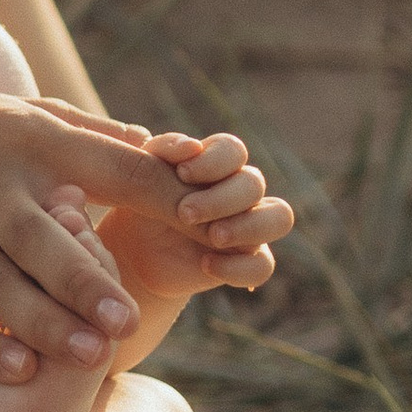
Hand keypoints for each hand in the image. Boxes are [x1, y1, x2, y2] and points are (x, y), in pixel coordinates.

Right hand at [0, 91, 229, 384]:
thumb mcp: (14, 115)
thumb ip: (89, 134)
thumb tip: (163, 148)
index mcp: (28, 142)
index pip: (105, 166)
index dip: (158, 193)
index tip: (209, 225)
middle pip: (41, 239)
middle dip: (84, 282)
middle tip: (129, 323)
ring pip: (0, 284)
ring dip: (45, 322)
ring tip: (93, 357)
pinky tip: (20, 371)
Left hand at [107, 127, 289, 299]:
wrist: (132, 249)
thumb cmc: (139, 200)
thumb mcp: (140, 172)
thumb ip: (162, 153)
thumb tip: (191, 145)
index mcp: (214, 164)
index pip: (233, 149)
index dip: (215, 160)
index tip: (182, 173)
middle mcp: (238, 192)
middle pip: (254, 183)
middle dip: (221, 198)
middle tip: (185, 213)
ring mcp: (248, 227)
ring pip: (279, 217)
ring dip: (248, 225)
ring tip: (213, 236)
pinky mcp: (244, 262)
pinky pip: (263, 266)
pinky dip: (238, 267)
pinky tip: (206, 264)